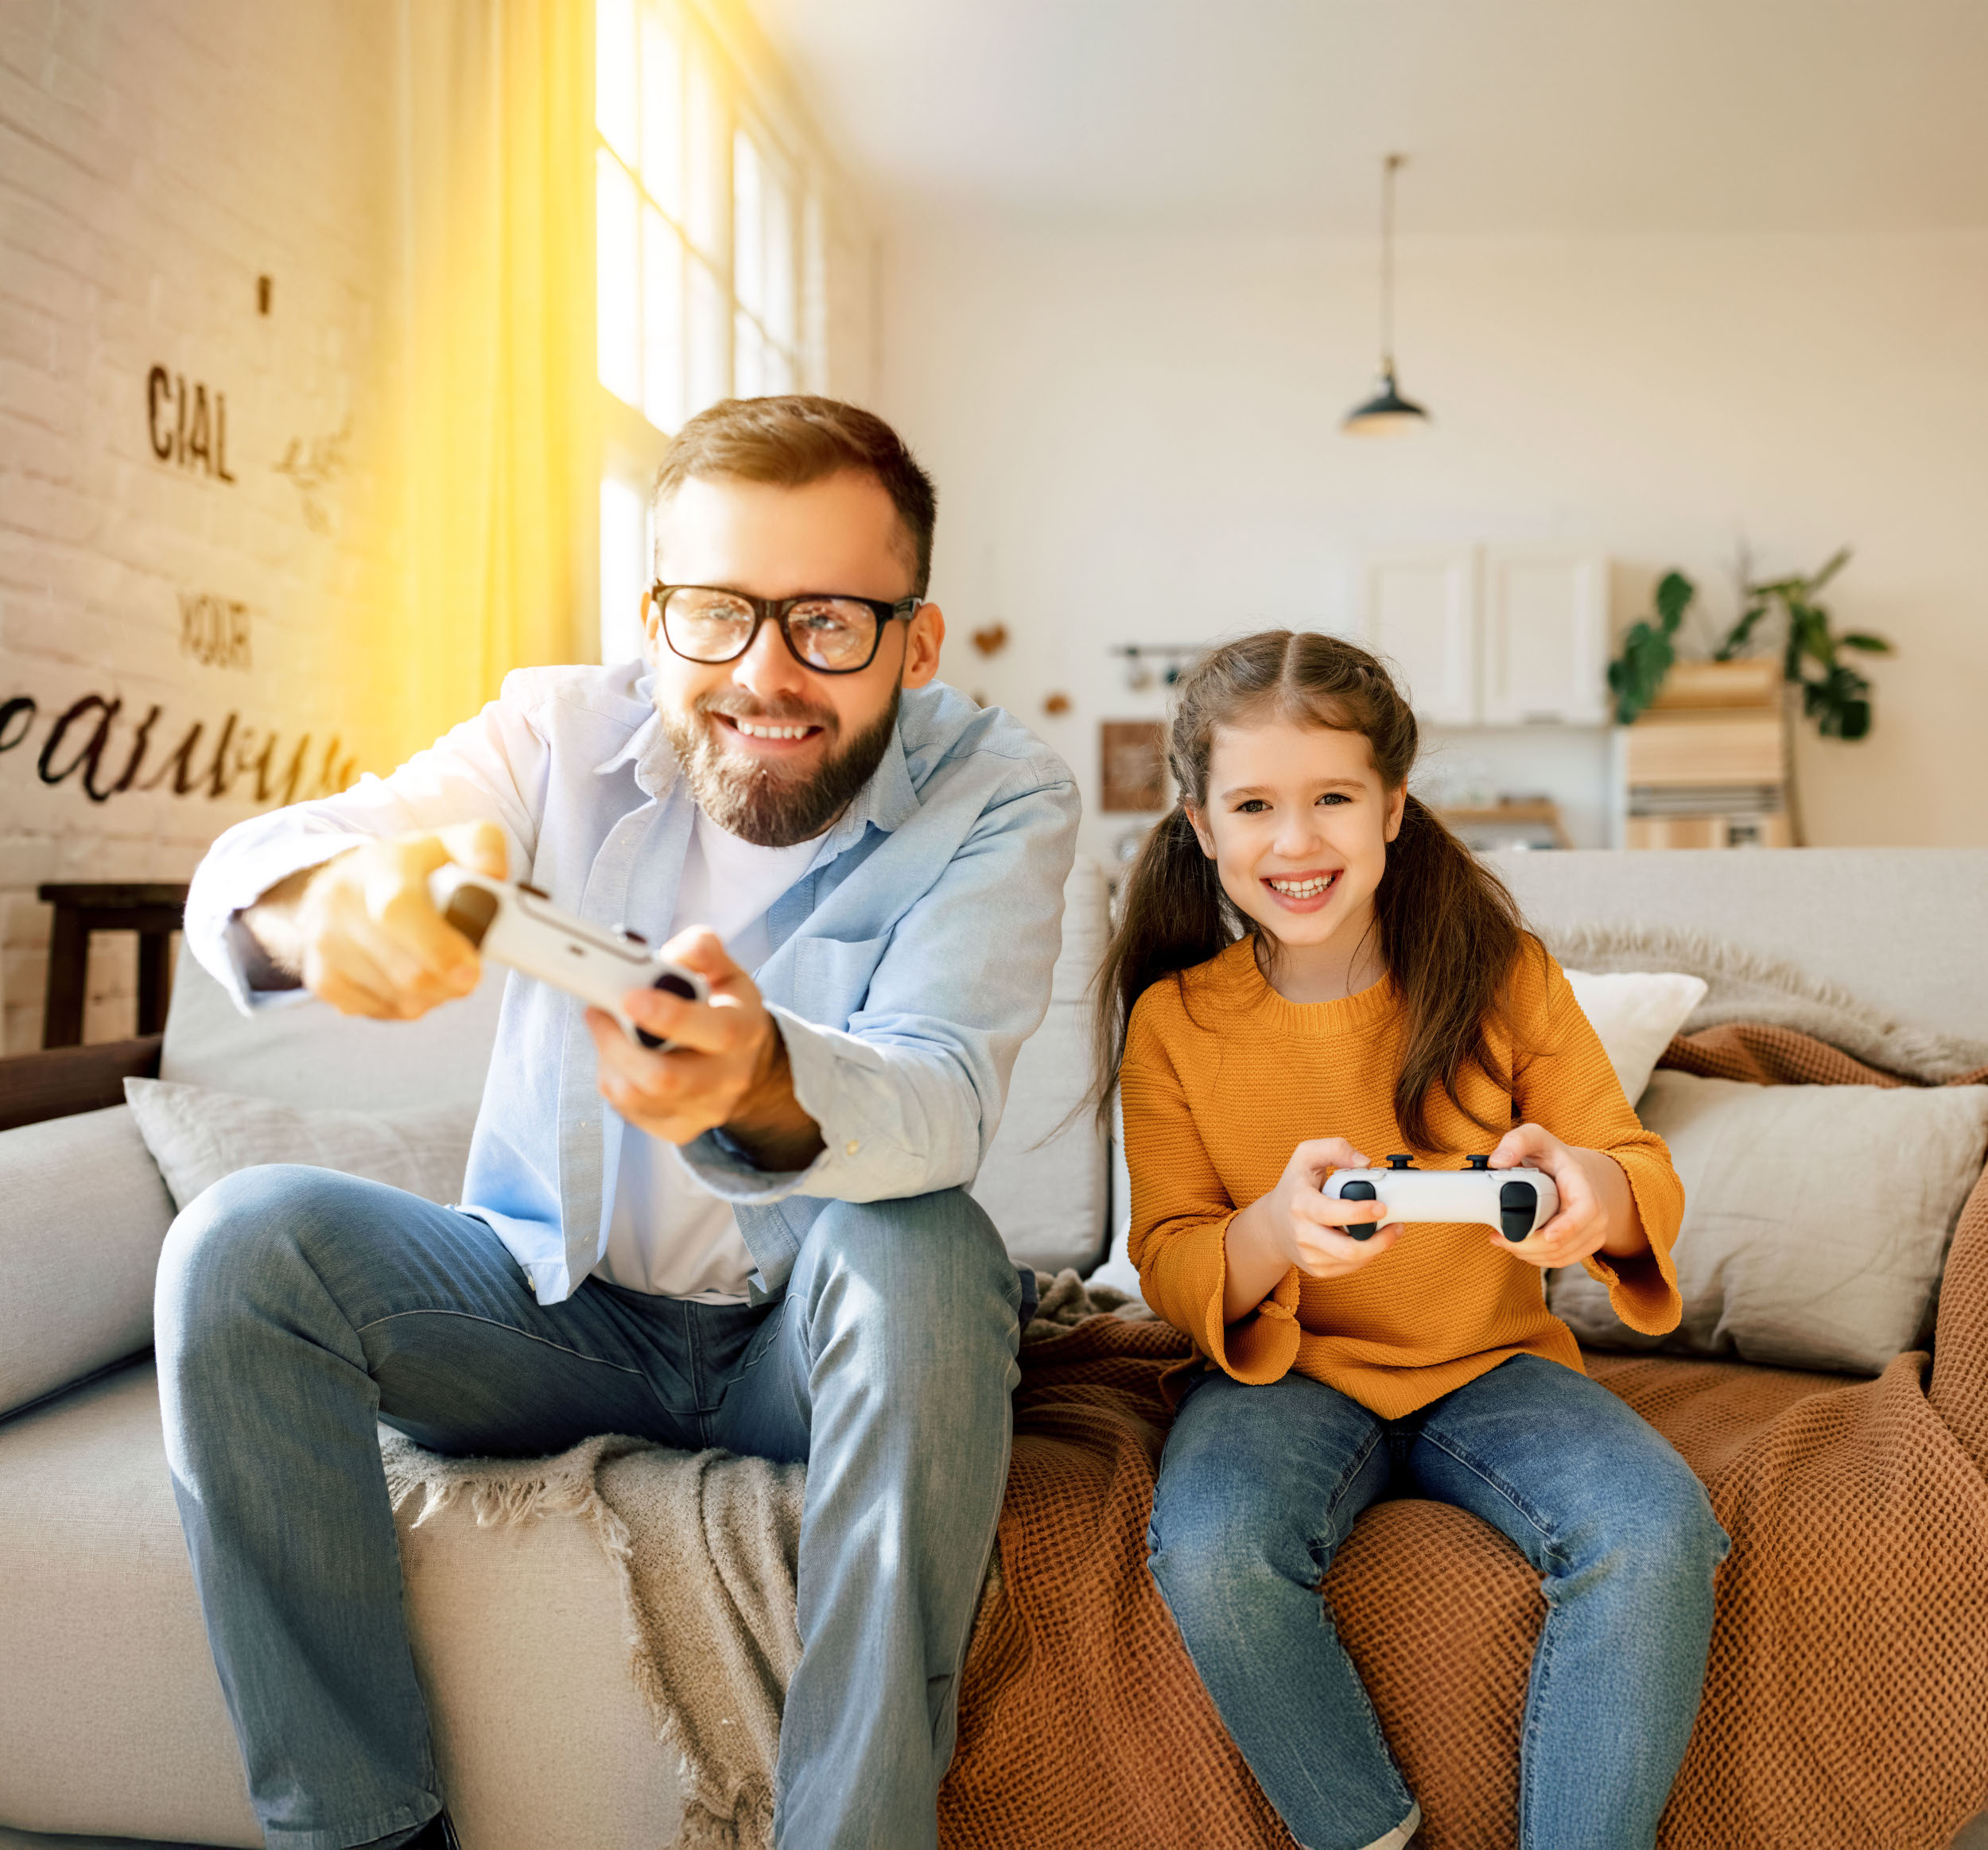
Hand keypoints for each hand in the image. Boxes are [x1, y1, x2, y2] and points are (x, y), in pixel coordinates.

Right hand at [249, 820, 506, 1019]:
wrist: (348, 883)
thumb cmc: (413, 868)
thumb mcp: (451, 843)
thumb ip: (483, 846)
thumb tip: (494, 872)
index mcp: (379, 867)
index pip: (398, 910)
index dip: (437, 948)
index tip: (471, 969)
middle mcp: (341, 903)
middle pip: (405, 971)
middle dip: (451, 982)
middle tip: (469, 973)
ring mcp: (324, 943)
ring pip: (398, 999)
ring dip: (434, 995)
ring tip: (439, 969)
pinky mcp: (321, 978)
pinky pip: (380, 1011)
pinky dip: (406, 1005)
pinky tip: (409, 978)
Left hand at [585, 929, 823, 1166]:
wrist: (741, 1063)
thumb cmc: (724, 1009)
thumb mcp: (725, 972)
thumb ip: (702, 952)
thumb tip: (673, 953)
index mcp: (744, 1032)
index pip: (715, 1032)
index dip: (670, 1017)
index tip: (629, 997)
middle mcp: (727, 1079)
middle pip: (664, 1079)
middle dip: (617, 1043)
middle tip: (598, 1010)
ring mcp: (701, 1110)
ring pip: (634, 1096)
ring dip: (607, 1058)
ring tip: (606, 1028)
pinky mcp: (676, 1128)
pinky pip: (627, 1110)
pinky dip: (611, 1077)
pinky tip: (618, 1055)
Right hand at [1223, 1137, 1401, 1320]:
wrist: (1273, 1223)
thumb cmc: (1295, 1186)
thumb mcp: (1306, 1155)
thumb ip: (1335, 1148)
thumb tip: (1365, 1163)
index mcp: (1300, 1204)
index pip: (1332, 1214)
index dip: (1361, 1213)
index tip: (1382, 1207)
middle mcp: (1302, 1234)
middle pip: (1348, 1249)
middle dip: (1380, 1241)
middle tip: (1396, 1226)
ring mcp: (1309, 1255)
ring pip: (1354, 1261)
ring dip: (1379, 1247)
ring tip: (1390, 1231)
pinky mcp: (1317, 1269)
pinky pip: (1351, 1268)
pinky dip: (1367, 1255)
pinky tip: (1370, 1240)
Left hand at [1486, 1123, 1646, 1269]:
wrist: (1580, 1173)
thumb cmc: (1555, 1157)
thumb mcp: (1536, 1138)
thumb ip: (1517, 1142)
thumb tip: (1498, 1161)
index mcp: (1584, 1186)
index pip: (1585, 1211)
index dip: (1567, 1227)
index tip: (1547, 1236)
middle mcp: (1597, 1213)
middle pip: (1566, 1242)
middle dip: (1530, 1246)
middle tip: (1499, 1238)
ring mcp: (1594, 1232)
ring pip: (1561, 1256)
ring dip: (1529, 1254)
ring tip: (1504, 1242)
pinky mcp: (1585, 1245)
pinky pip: (1562, 1261)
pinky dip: (1538, 1259)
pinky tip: (1519, 1248)